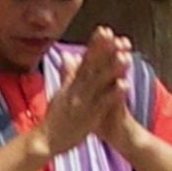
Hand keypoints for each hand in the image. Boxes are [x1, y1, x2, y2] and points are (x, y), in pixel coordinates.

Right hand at [35, 27, 128, 159]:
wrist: (46, 140)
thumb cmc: (54, 118)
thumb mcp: (60, 92)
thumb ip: (66, 74)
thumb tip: (68, 55)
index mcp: (72, 83)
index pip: (85, 59)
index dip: (95, 45)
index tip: (105, 30)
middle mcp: (78, 90)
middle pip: (93, 67)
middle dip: (104, 50)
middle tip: (114, 35)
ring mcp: (84, 103)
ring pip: (100, 83)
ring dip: (112, 69)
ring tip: (124, 56)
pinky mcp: (90, 117)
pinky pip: (104, 104)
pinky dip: (114, 94)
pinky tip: (125, 85)